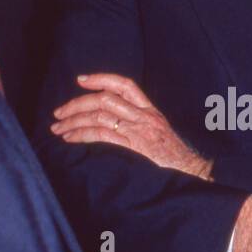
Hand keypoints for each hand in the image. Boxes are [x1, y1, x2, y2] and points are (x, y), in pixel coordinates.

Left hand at [51, 74, 212, 179]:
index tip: (80, 80)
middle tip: (58, 112)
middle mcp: (144, 116)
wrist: (194, 172)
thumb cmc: (175, 158)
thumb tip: (112, 125)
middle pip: (105, 99)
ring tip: (58, 128)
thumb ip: (139, 126)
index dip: (101, 78)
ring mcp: (140, 129)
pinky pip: (103, 134)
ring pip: (100, 114)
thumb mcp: (158, 135)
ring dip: (74, 120)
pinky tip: (71, 138)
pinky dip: (83, 134)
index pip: (124, 85)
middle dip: (77, 103)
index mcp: (150, 111)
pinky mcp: (135, 145)